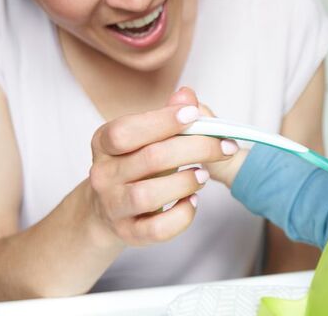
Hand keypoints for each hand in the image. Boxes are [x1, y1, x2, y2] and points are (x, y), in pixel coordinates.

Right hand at [87, 90, 237, 246]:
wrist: (108, 212)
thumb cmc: (136, 167)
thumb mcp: (147, 138)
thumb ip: (168, 116)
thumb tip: (187, 95)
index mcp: (104, 143)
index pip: (126, 130)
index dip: (162, 121)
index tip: (194, 114)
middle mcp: (103, 174)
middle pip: (151, 159)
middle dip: (196, 149)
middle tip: (224, 147)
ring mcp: (113, 206)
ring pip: (149, 195)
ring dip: (185, 183)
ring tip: (203, 176)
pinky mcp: (128, 232)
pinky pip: (157, 229)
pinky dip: (182, 215)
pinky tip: (192, 201)